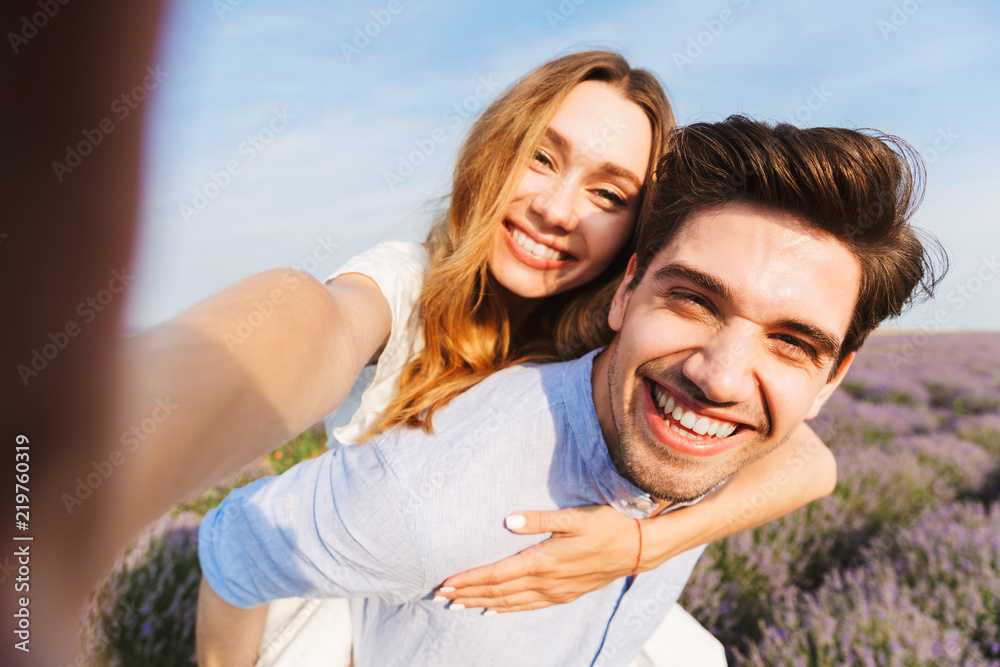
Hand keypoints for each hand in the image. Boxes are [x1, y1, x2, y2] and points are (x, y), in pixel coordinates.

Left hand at [434, 505, 641, 612]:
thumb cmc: (608, 525)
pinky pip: (528, 606)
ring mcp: (556, 591)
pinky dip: (507, 609)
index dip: (469, 580)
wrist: (639, 547)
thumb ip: (539, 520)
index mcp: (543, 561)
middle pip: (497, 592)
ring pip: (510, 602)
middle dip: (467, 595)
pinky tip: (494, 610)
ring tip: (458, 605)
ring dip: (481, 604)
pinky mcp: (565, 594)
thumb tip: (507, 521)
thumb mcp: (574, 517)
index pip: (496, 575)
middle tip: (440, 597)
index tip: (446, 583)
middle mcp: (546, 581)